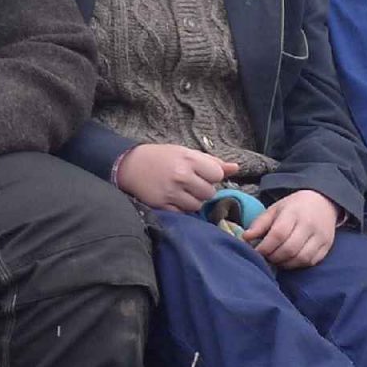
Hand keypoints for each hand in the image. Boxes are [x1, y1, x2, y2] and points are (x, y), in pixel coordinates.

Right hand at [117, 144, 236, 211]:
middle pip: (209, 192)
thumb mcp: (186, 153)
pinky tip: (174, 199)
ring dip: (193, 200)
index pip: (217, 175)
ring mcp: (171, 192)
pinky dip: (182, 208)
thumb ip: (211, 162)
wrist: (130, 165)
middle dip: (203, 190)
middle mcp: (181, 176)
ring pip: (198, 205)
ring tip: (182, 191)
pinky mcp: (162, 205)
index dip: (212, 176)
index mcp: (189, 159)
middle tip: (191, 184)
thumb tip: (236, 168)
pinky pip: (183, 213)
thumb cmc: (161, 157)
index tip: (202, 174)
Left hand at [245, 190, 339, 268]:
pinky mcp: (327, 246)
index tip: (257, 251)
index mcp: (294, 212)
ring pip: (301, 258)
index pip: (278, 234)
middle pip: (289, 249)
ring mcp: (321, 237)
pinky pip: (310, 262)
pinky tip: (289, 260)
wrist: (323, 202)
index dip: (265, 247)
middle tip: (266, 256)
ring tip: (277, 259)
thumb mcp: (275, 209)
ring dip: (285, 263)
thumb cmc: (294, 207)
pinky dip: (297, 264)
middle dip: (273, 257)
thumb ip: (260, 223)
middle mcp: (309, 225)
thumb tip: (245, 238)